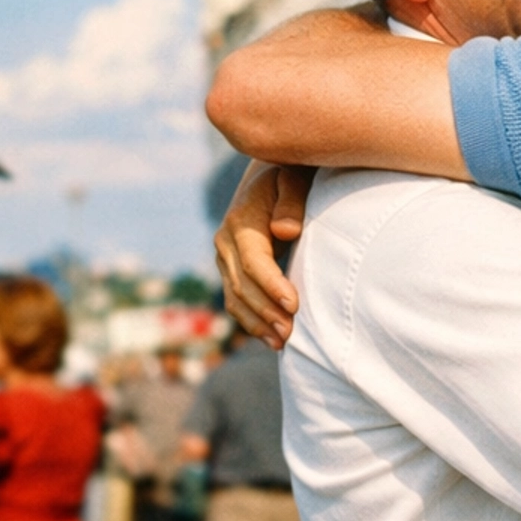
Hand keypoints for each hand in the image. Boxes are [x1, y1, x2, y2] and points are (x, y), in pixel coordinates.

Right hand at [213, 162, 312, 345]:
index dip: (272, 285)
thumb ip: (291, 201)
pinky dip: (252, 323)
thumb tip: (284, 231)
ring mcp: (225, 259)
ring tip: (283, 341)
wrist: (270, 178)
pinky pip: (236, 302)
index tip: (294, 304)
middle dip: (267, 311)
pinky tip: (272, 340)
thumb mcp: (293, 178)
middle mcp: (226, 242)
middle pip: (243, 285)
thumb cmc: (290, 178)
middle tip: (291, 332)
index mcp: (241, 221)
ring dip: (258, 323)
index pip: (253, 260)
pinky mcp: (230, 271)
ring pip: (236, 298)